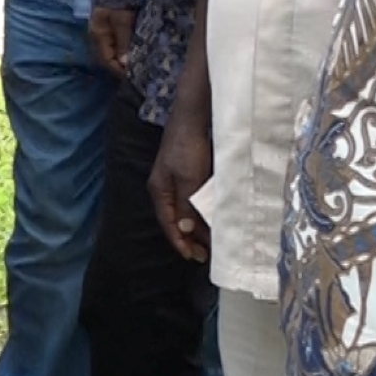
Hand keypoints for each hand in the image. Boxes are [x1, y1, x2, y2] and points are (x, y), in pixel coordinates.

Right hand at [90, 7, 134, 76]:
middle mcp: (100, 34)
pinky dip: (127, 47)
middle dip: (122, 64)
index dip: (118, 69)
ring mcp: (106, 29)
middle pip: (110, 55)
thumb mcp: (123, 20)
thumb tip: (124, 63)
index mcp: (98, 34)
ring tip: (140, 61)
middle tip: (139, 70)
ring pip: (115, 49)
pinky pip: (119, 41)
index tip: (134, 75)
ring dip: (125, 56)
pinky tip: (137, 48)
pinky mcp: (114, 24)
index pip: (106, 59)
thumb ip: (123, 41)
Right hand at [149, 114, 214, 262]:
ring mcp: (177, 181)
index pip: (168, 224)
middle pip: (176, 220)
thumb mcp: (188, 179)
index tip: (194, 258)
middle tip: (206, 254)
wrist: (194, 117)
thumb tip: (183, 231)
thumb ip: (185, 206)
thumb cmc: (187, 147)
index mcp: (160, 191)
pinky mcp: (190, 173)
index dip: (180, 242)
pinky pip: (195, 200)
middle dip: (189, 238)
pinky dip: (204, 211)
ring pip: (187, 210)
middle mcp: (166, 189)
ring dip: (198, 226)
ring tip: (212, 240)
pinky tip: (215, 216)